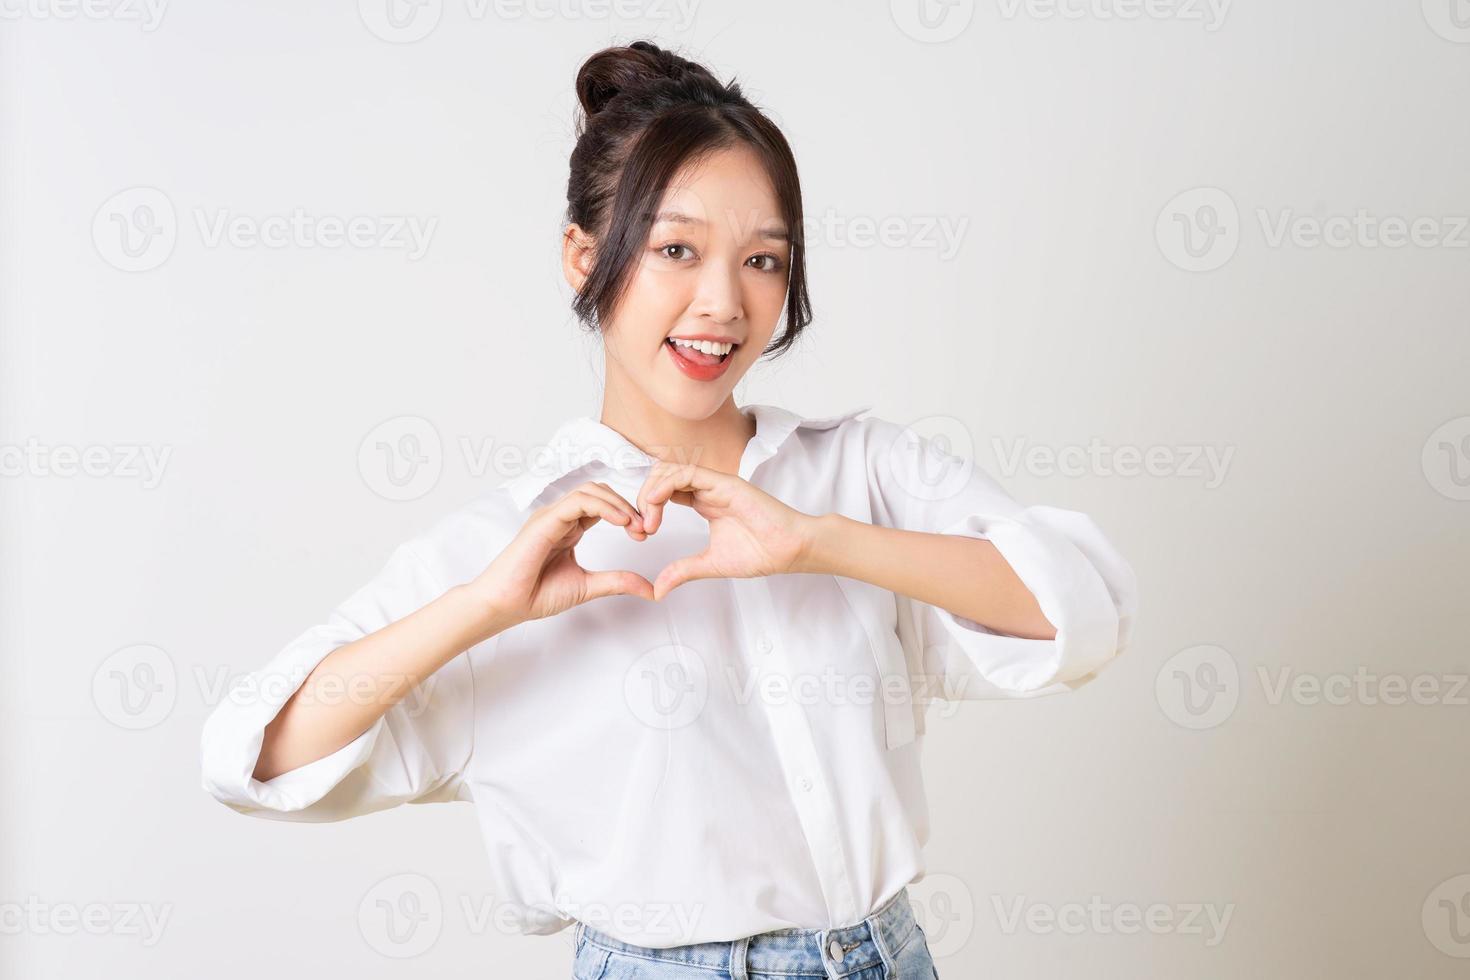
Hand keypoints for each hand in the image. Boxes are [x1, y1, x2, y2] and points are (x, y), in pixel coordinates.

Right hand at [470, 481, 655, 626]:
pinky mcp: (544, 521)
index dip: (627, 514)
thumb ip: (617, 582)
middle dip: (627, 505)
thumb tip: (650, 589)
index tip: (644, 534)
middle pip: (599, 492)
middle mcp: (560, 517)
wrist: (506, 605)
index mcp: (569, 528)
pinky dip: (603, 507)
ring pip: (590, 491)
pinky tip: (620, 521)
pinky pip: (577, 502)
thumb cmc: (535, 595)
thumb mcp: (588, 586)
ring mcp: (551, 516)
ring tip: (635, 524)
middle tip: (645, 528)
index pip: (603, 506)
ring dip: (618, 504)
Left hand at [635, 458, 818, 599]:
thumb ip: (683, 571)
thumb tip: (658, 590)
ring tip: (649, 521)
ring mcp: (715, 484)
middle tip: (641, 527)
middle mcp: (706, 489)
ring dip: (651, 492)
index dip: (646, 507)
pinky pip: (687, 473)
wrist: (789, 550)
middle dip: (643, 498)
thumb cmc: (761, 552)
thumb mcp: (710, 564)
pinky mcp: (724, 483)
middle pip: (661, 476)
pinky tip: (656, 505)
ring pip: (670, 470)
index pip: (664, 491)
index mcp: (703, 502)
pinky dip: (665, 485)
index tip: (641, 534)